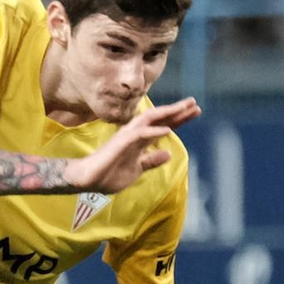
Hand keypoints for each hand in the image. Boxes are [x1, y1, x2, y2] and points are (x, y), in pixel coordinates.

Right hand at [61, 99, 201, 194]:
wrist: (88, 180)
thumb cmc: (109, 174)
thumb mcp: (137, 169)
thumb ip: (151, 161)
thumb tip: (169, 154)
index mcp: (140, 140)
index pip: (163, 125)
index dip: (179, 119)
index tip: (195, 112)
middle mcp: (135, 133)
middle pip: (159, 118)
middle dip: (177, 111)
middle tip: (194, 103)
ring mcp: (127, 136)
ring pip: (150, 119)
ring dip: (167, 113)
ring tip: (184, 108)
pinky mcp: (120, 142)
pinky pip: (139, 134)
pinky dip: (153, 132)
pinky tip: (167, 130)